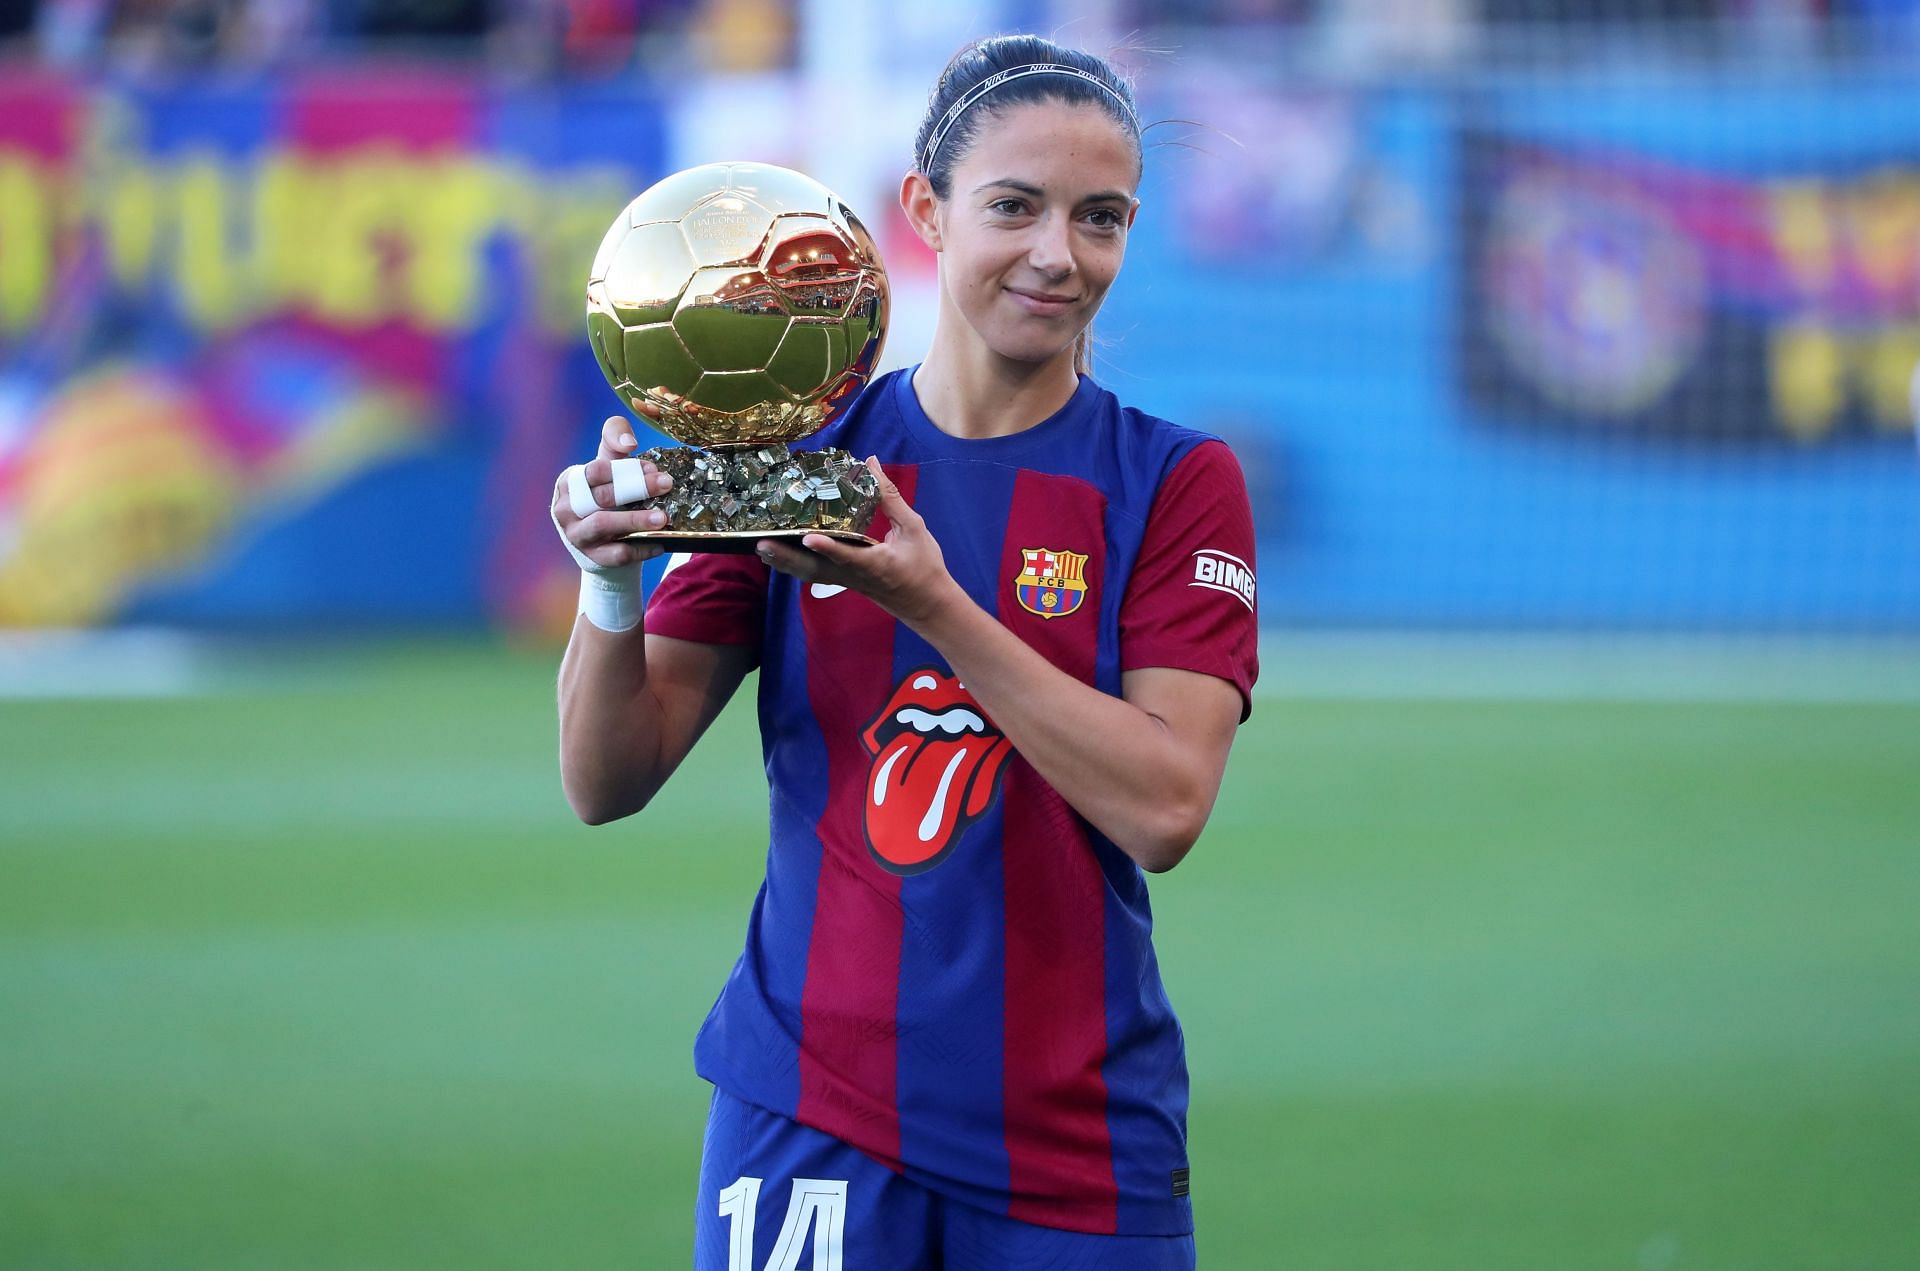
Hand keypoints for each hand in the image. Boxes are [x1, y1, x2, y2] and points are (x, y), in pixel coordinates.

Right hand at [551, 408, 675, 570]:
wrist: (603, 543)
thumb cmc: (607, 497)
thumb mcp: (608, 467)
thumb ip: (614, 442)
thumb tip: (629, 442)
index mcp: (569, 482)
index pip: (595, 470)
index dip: (625, 468)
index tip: (652, 467)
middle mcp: (566, 509)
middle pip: (601, 496)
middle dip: (637, 488)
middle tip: (666, 484)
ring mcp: (577, 535)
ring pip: (604, 524)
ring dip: (636, 520)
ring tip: (663, 517)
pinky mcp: (593, 558)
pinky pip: (617, 553)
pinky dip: (641, 548)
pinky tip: (660, 541)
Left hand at [755, 458, 964, 627]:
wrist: (927, 604)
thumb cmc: (924, 566)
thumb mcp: (914, 529)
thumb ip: (890, 498)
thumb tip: (871, 463)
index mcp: (875, 563)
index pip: (848, 555)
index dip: (828, 548)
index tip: (808, 538)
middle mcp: (855, 575)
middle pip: (816, 569)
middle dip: (788, 558)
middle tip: (762, 544)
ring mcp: (847, 581)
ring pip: (810, 574)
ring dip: (785, 563)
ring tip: (760, 548)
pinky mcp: (844, 582)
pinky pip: (814, 574)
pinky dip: (794, 565)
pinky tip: (777, 556)